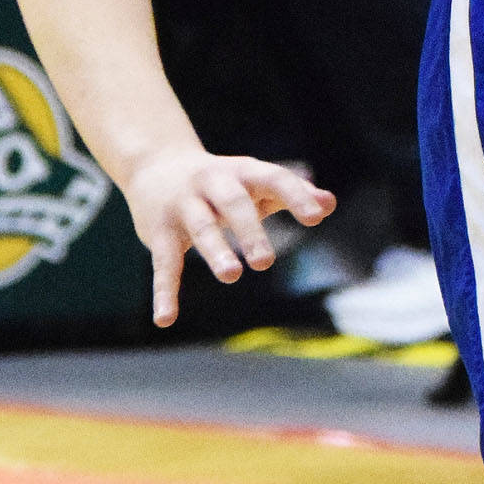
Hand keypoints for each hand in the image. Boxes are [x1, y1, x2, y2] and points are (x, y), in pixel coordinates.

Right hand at [125, 147, 335, 328]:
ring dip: (215, 251)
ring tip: (231, 276)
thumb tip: (329, 204)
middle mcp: (212, 183)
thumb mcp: (256, 182)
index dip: (296, 196)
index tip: (316, 217)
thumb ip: (293, 193)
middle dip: (249, 230)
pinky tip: (165, 319)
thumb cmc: (223, 181)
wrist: (155, 164)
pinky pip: (163, 263)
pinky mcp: (159, 232)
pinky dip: (164, 291)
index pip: (274, 178)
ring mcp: (183, 206)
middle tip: (265, 261)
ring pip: (200, 228)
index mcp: (244, 172)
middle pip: (233, 203)